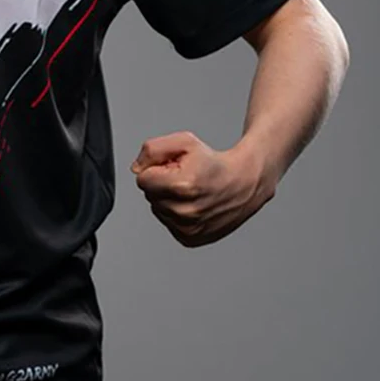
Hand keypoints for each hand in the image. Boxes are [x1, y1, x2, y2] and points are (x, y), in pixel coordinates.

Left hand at [130, 131, 273, 247]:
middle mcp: (185, 212)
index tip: (173, 168)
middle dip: (161, 183)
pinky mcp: (190, 238)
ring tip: (190, 191)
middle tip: (184, 178)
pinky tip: (192, 204)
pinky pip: (167, 222)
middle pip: (149, 195)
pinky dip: (175, 213)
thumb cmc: (213, 163)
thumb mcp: (183, 142)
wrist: (243, 183)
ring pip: (157, 209)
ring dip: (168, 198)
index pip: (142, 179)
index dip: (156, 169)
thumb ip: (152, 150)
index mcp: (181, 186)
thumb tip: (136, 169)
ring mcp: (188, 228)